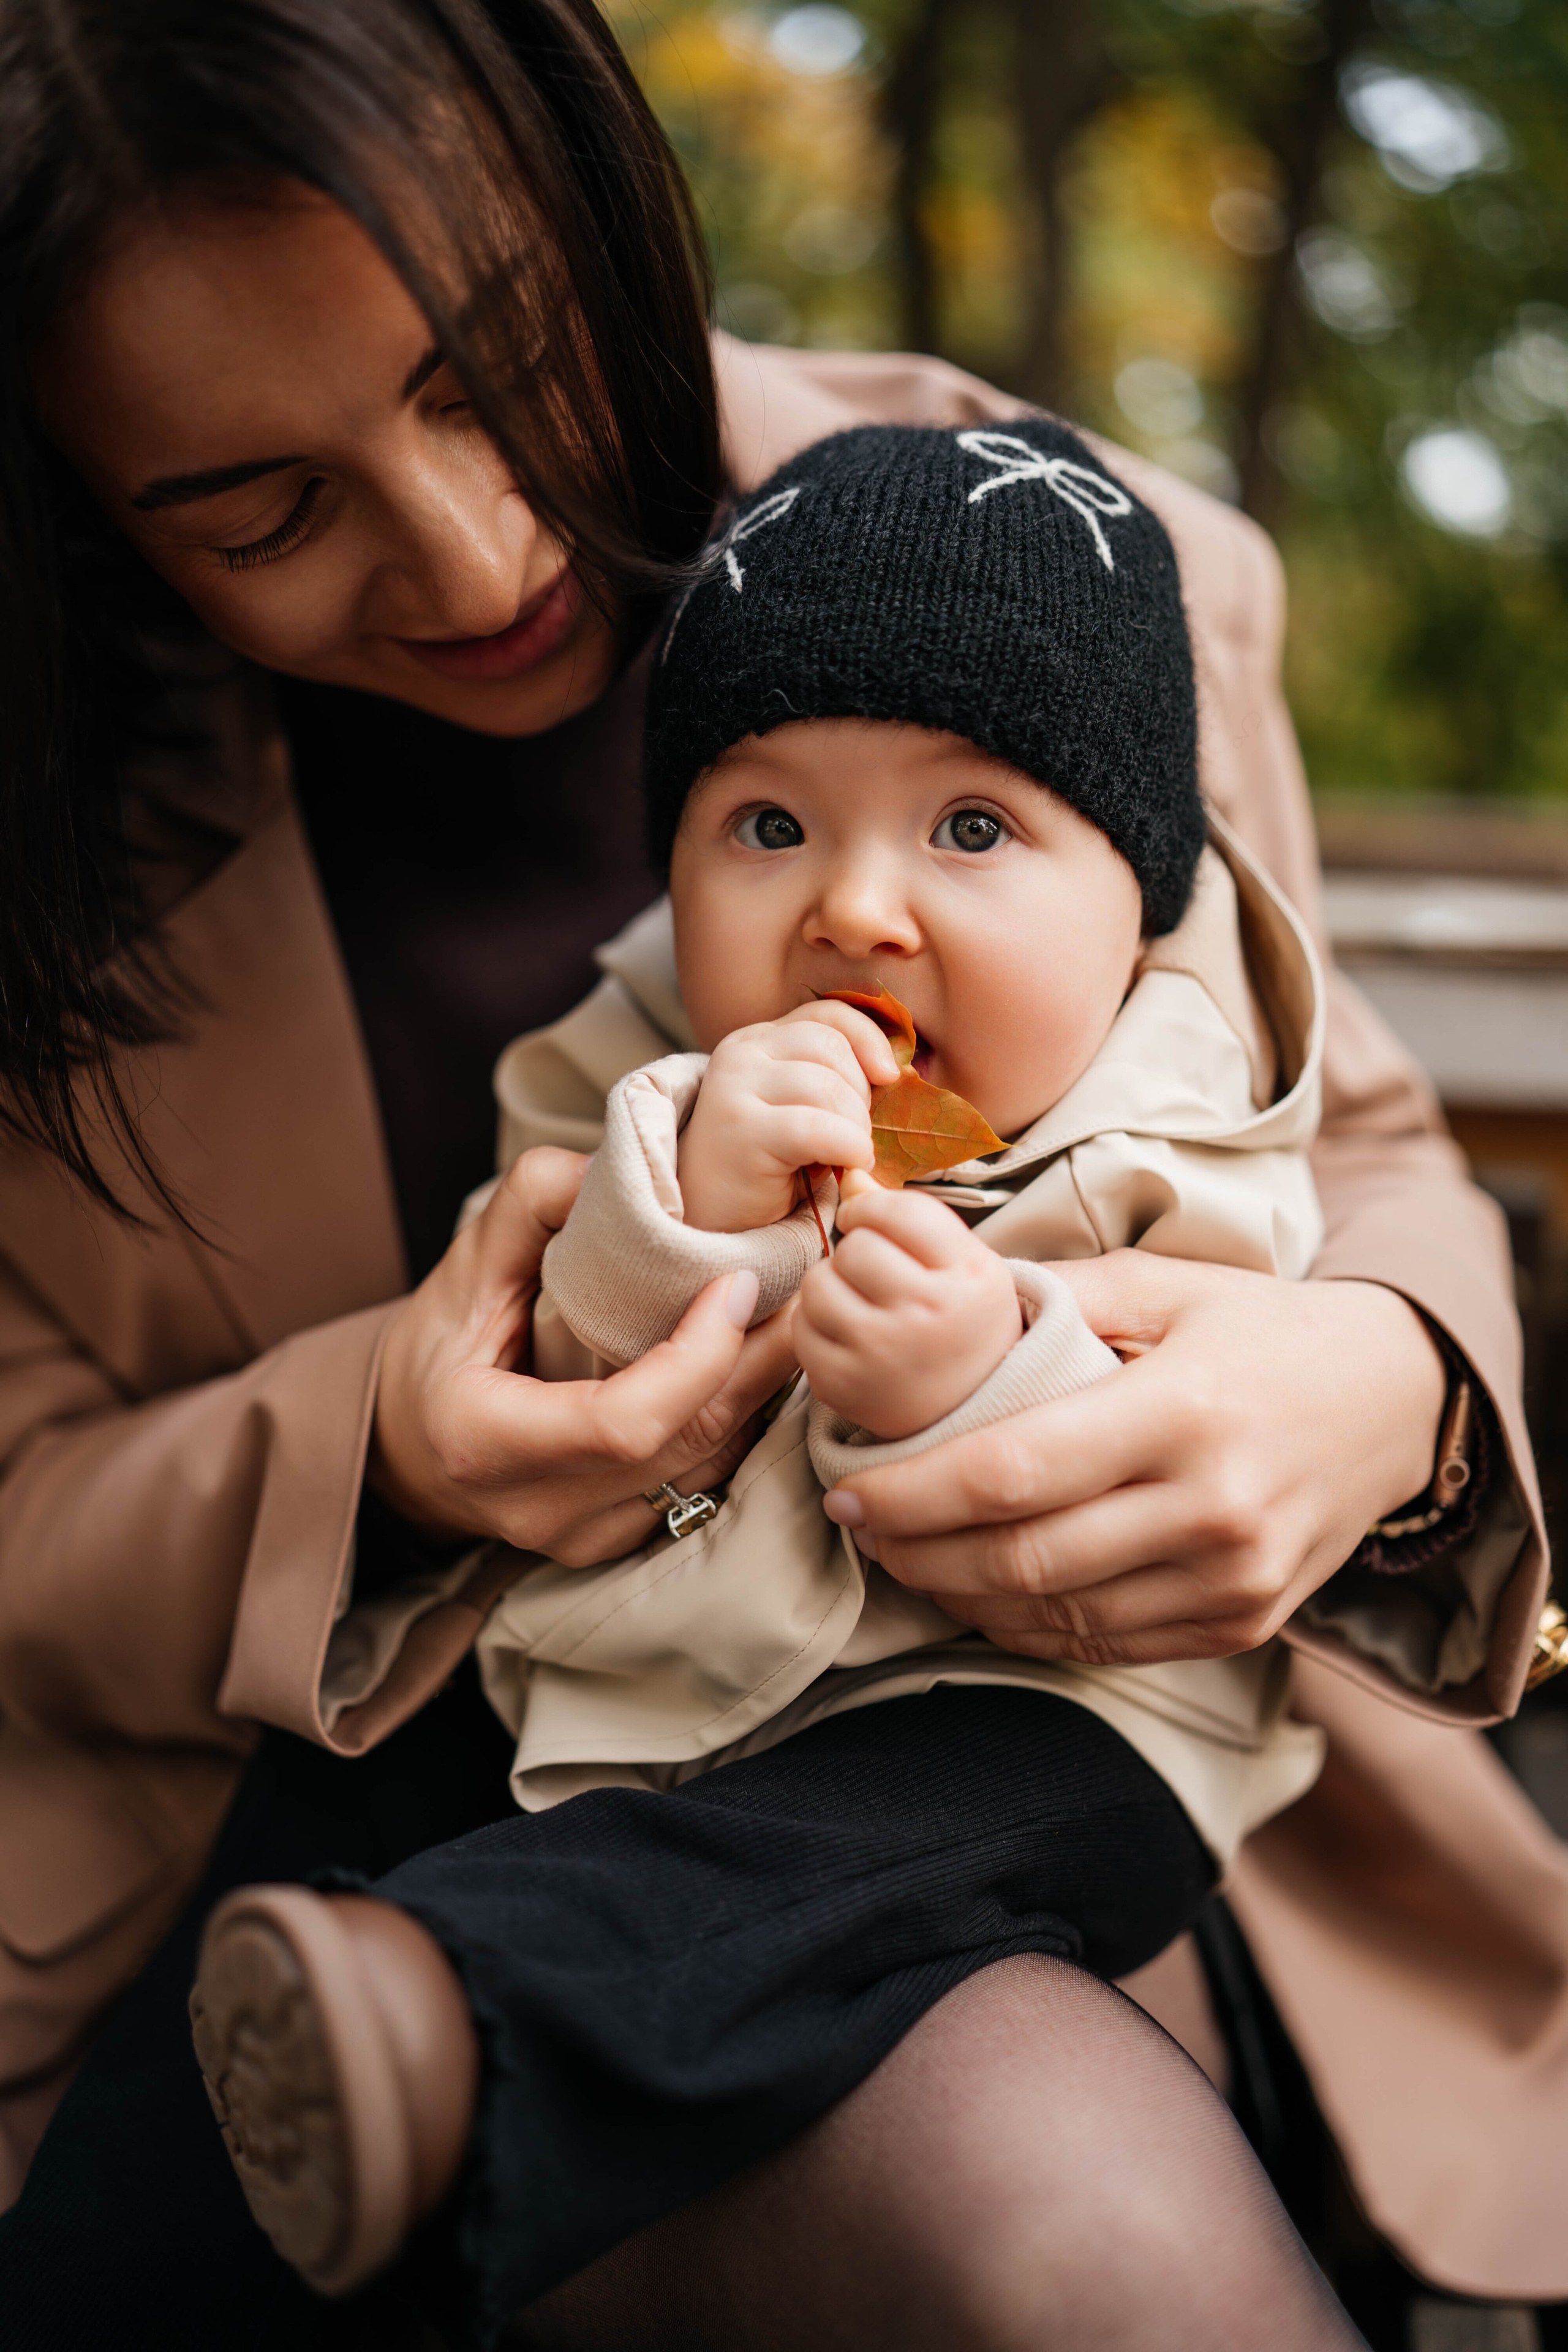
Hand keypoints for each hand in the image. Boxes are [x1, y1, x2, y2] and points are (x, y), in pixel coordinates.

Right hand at [371, 1147, 797, 1564]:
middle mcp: (540, 1508)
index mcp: (488, 1443)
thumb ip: (531, 1205)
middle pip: (686, 1442)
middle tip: (806, 1279)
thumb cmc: (435, 1351)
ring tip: (796, 1311)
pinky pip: (701, 1480)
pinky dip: (737, 1418)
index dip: (696, 1358)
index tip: (737, 1283)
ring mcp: (582, 1537)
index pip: (623, 1422)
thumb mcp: (463, 1267)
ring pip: (708, 1466)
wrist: (409, 1446)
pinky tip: (756, 1362)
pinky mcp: (616, 1541)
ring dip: (763, 1389)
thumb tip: (614, 1166)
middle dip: (759, 1359)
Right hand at [677, 1001, 898, 1232]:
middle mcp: (742, 1054)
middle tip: (855, 1134)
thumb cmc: (771, 1166)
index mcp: (759, 1040)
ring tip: (847, 1155)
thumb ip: (835, 1078)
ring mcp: (735, 1088)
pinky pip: (818, 1128)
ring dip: (856, 1127)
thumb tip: (897, 1070)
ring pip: (828, 1087)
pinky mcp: (741, 1129)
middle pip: (831, 1047)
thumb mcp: (803, 1108)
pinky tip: (850, 1165)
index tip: (890, 1076)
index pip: (826, 1014)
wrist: (715, 1218)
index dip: (869, 1039)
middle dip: (861, 1094)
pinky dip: (849, 1147)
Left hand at [796, 1174, 1022, 1438]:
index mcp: (968, 1278)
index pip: (900, 1212)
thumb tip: (848, 1176)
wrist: (969, 1406)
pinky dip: (816, 1322)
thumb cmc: (963, 1318)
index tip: (874, 1222)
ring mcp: (881, 1357)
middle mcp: (927, 1318)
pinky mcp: (842, 1386)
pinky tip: (845, 1332)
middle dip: (857, 1249)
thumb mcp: (962, 1260)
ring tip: (859, 1299)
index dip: (874, 1208)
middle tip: (874, 1270)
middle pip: (856, 1248)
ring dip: (831, 1283)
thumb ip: (909, 1215)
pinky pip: (802, 1328)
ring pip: (819, 1284)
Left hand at [821, 1251, 1447, 1664]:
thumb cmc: (1263, 1331)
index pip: (1009, 1474)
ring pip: (1056, 1618)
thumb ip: (1055, 1295)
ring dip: (960, 1597)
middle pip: (1021, 1560)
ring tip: (906, 1557)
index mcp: (1179, 1413)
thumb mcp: (1168, 1285)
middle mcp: (1211, 1510)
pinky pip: (1106, 1644)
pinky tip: (982, 1591)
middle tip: (859, 1529)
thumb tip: (934, 1290)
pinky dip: (1028, 1627)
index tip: (846, 1491)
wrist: (1395, 1403)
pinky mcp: (1241, 1624)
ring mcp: (1232, 1581)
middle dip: (917, 1553)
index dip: (910, 1494)